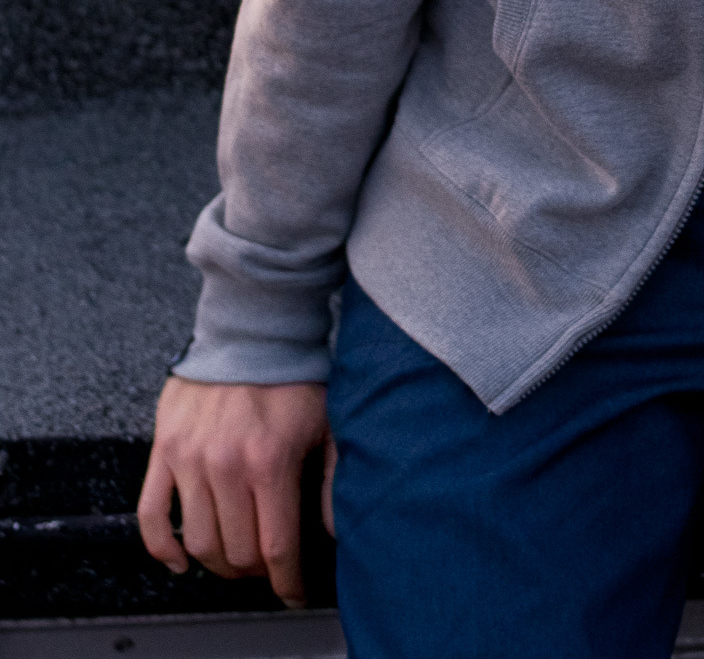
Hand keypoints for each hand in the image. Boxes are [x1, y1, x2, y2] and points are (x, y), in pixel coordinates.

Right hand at [137, 377, 334, 605]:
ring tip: (236, 559)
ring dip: (218, 564)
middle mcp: (226, 465)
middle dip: (256, 572)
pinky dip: (162, 549)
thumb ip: (333, 480)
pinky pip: (151, 515)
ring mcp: (190, 459)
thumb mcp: (328, 423)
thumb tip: (333, 532)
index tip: (293, 592)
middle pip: (237, 553)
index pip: (277, 549)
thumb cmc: (293, 377)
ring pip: (199, 543)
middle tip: (269, 567)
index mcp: (270, 461)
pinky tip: (181, 561)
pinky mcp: (164, 450)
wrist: (251, 330)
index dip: (287, 582)